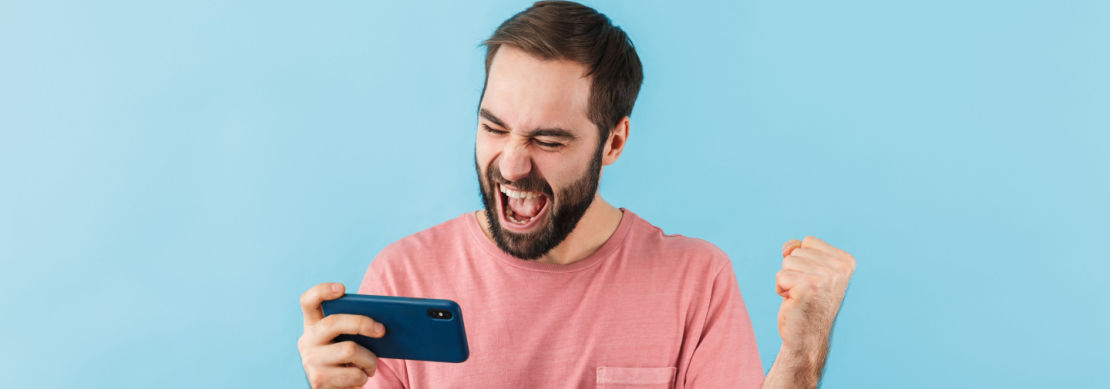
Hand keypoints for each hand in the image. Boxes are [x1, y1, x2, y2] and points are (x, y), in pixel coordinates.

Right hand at [298, 283, 386, 388]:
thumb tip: (380, 324)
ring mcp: (310, 361)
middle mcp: (306, 341)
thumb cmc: (346, 360)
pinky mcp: (318, 380)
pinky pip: (353, 373)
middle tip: (382, 330)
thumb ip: (353, 328)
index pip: (308, 301)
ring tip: (371, 365)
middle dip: (362, 323)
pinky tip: (361, 377)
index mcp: (312, 326)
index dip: (322, 291)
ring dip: (369, 359)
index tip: (342, 288)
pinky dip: (364, 376)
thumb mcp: (346, 340)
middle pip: (333, 322)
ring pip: (350, 350)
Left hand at [776, 236, 854, 354]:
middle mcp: (840, 268)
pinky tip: (794, 301)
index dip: (803, 261)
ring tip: (800, 295)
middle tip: (805, 291)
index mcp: (846, 261)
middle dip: (794, 271)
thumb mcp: (809, 270)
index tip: (813, 281)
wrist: (808, 337)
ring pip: (787, 262)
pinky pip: (780, 276)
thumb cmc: (807, 302)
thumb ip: (799, 250)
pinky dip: (781, 289)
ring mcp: (826, 277)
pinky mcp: (808, 286)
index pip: (809, 241)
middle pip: (797, 251)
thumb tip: (789, 246)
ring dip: (787, 280)